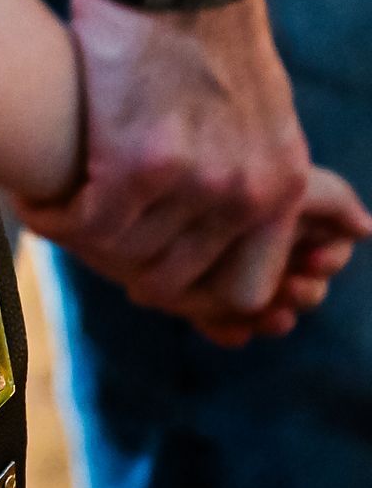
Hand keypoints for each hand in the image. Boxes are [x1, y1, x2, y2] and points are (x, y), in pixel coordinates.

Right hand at [22, 0, 314, 315]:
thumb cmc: (207, 25)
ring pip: (124, 255)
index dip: (189, 291)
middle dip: (122, 266)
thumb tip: (241, 221)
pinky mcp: (136, 162)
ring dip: (82, 241)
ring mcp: (195, 183)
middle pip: (173, 279)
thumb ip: (252, 173)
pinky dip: (53, 219)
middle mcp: (246, 194)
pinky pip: (85, 225)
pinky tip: (36, 200)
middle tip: (88, 238)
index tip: (147, 272)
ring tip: (54, 214)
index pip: (244, 289)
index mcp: (284, 184)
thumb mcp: (261, 112)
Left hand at [174, 165, 369, 346]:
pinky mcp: (190, 288)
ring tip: (270, 314)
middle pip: (300, 286)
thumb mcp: (272, 172)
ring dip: (270, 315)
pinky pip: (218, 320)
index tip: (316, 260)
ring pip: (261, 307)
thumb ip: (326, 197)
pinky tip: (235, 332)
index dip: (327, 259)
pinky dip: (228, 327)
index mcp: (289, 218)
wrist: (138, 171)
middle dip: (301, 292)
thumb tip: (368, 228)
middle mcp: (264, 247)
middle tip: (293, 289)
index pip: (326, 251)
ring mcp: (228, 270)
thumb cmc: (214, 155)